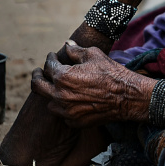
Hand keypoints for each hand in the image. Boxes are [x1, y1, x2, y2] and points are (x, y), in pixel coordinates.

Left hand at [31, 41, 151, 126]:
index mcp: (63, 77)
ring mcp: (66, 111)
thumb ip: (75, 50)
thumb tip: (67, 44)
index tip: (52, 56)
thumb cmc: (112, 73)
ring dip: (51, 94)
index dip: (50, 58)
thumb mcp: (94, 55)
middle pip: (37, 87)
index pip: (48, 66)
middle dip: (36, 76)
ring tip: (56, 88)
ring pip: (49, 103)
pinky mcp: (75, 122)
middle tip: (38, 72)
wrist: (128, 96)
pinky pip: (63, 114)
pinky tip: (71, 101)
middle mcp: (60, 96)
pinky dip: (64, 107)